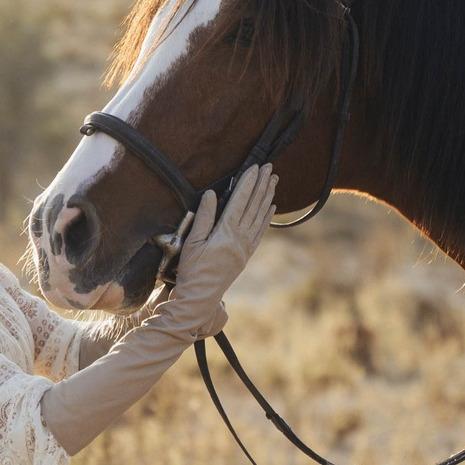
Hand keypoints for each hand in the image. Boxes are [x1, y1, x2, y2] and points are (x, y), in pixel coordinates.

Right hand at [163, 163, 275, 311]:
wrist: (201, 297)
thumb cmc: (192, 270)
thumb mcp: (192, 242)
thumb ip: (204, 217)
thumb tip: (213, 194)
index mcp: (225, 234)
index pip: (239, 202)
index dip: (247, 183)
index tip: (254, 168)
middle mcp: (240, 239)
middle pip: (253, 206)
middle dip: (261, 184)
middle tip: (269, 167)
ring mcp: (245, 247)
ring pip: (260, 217)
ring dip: (267, 196)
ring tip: (273, 180)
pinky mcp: (246, 255)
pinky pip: (260, 232)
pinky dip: (267, 217)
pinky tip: (271, 206)